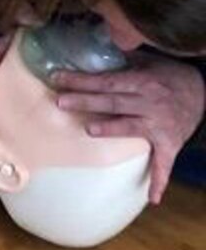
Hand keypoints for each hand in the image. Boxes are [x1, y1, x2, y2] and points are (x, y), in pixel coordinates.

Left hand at [55, 56, 205, 203]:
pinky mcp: (170, 143)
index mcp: (141, 80)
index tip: (57, 78)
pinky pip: (165, 163)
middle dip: (85, 100)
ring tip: (89, 129)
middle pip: (112, 101)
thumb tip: (88, 51)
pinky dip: (160, 180)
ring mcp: (160, 124)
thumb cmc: (167, 76)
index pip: (105, 80)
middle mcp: (150, 102)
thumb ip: (121, 61)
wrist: (203, 94)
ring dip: (110, 128)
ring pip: (131, 126)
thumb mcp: (147, 63)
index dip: (81, 79)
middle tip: (60, 101)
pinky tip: (152, 198)